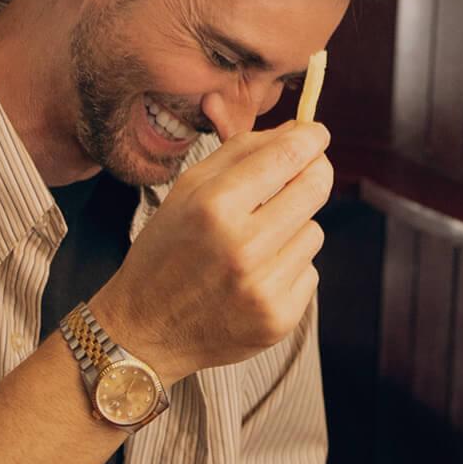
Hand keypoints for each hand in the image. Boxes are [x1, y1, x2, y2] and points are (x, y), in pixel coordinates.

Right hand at [96, 120, 332, 380]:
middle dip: (315, 174)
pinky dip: (290, 268)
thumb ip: (240, 153)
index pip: (287, 157)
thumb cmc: (165, 253)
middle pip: (315, 189)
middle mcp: (243, 247)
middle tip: (304, 174)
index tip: (316, 135)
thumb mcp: (186, 191)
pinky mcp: (279, 318)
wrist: (145, 330)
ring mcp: (264, 287)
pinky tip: (256, 277)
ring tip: (256, 244)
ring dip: (294, 229)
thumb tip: (296, 133)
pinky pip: (310, 272)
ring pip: (314, 231)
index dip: (311, 139)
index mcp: (214, 207)